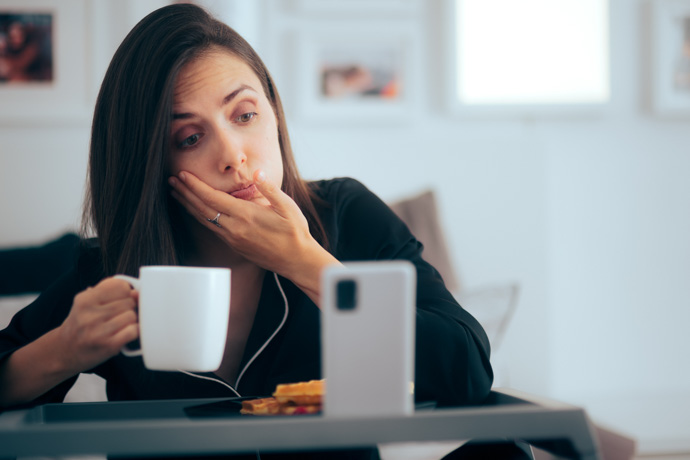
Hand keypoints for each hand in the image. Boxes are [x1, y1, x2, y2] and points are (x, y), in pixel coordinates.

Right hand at [57, 278, 138, 373]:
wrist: (62, 352)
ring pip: (132, 316)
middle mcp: (89, 314)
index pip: (121, 286)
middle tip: (117, 317)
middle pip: (129, 302)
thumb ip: (110, 293)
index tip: (120, 300)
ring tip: (118, 327)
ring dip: (130, 322)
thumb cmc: (80, 326)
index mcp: (84, 299)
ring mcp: (98, 331)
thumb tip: (137, 293)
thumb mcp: (87, 303)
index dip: (125, 293)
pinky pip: (133, 331)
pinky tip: (122, 335)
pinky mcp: (108, 345)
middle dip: (128, 308)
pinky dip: (132, 332)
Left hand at [169, 169, 340, 302]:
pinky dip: (199, 216)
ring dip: (188, 205)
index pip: (212, 198)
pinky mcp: (234, 245)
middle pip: (201, 208)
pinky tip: (196, 209)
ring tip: (177, 193)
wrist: (297, 260)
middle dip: (185, 193)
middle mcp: (234, 228)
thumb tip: (257, 173)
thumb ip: (270, 188)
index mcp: (246, 216)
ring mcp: (233, 239)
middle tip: (172, 181)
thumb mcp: (287, 207)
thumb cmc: (295, 232)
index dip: (195, 186)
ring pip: (204, 220)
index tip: (183, 174)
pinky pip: (211, 228)